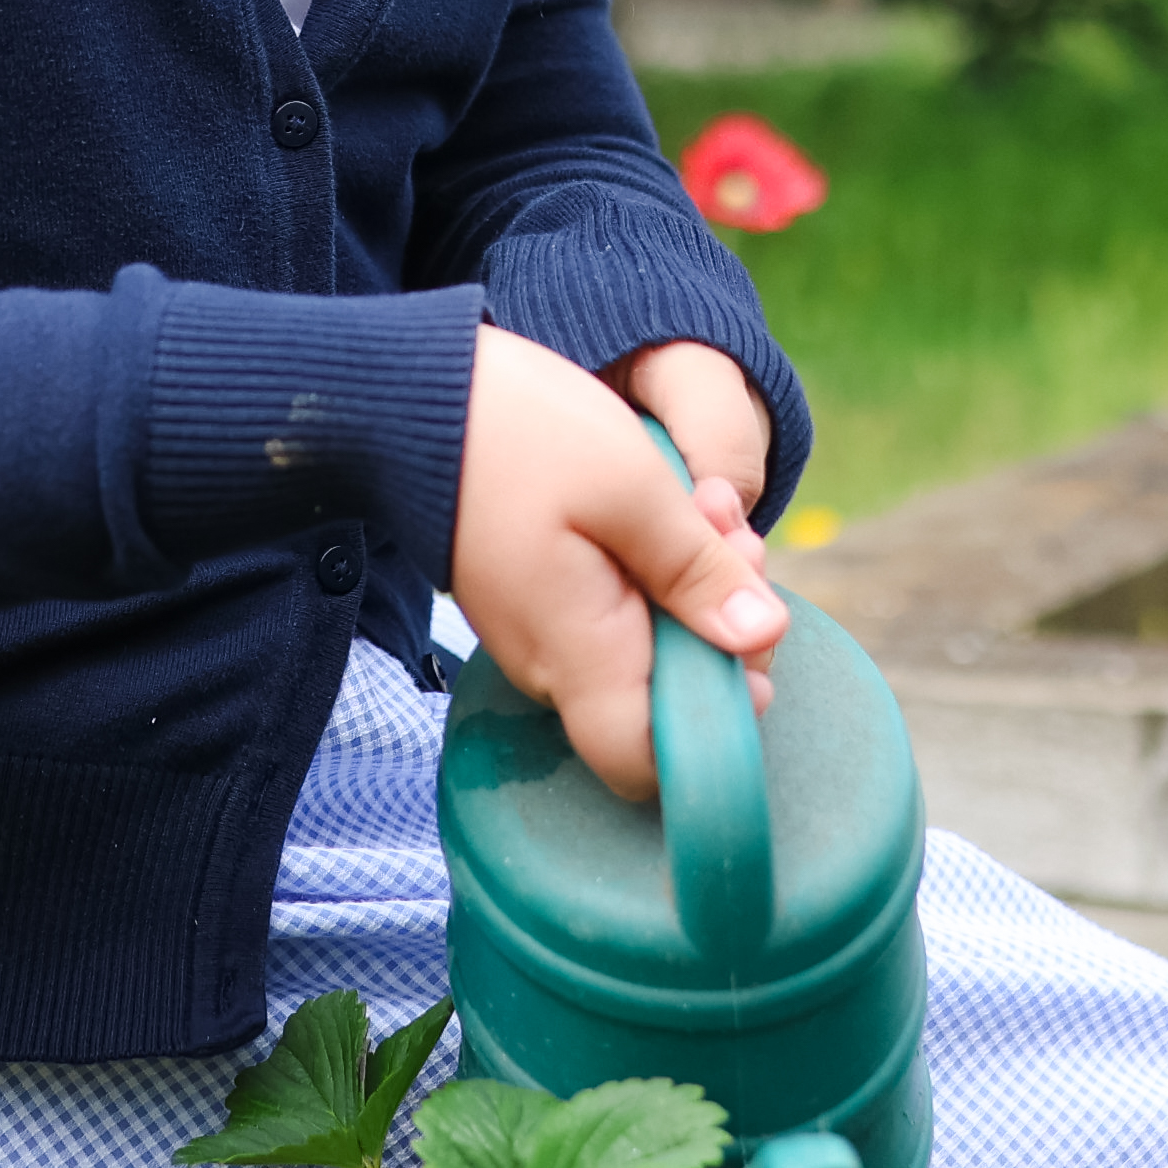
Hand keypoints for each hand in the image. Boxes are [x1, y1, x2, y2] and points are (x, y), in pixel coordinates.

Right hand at [457, 323, 787, 804]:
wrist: (406, 399)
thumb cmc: (519, 435)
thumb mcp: (632, 486)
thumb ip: (697, 570)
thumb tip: (762, 638)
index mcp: (578, 652)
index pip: (647, 767)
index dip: (717, 733)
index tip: (748, 645)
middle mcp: (553, 667)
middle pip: (662, 706)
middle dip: (723, 630)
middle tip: (736, 535)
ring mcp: (538, 637)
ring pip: (644, 654)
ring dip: (694, 589)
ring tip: (705, 501)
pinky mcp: (535, 605)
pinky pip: (612, 619)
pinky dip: (653, 575)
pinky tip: (672, 507)